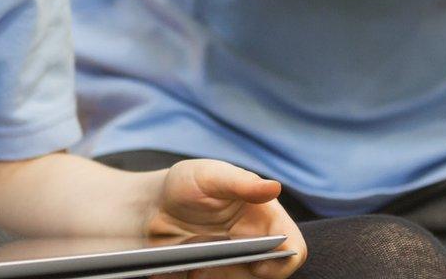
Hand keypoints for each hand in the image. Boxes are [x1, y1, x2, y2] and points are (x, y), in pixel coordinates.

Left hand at [145, 160, 305, 278]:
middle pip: (268, 274)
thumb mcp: (210, 176)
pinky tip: (182, 269)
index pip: (292, 248)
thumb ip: (241, 183)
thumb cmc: (188, 183)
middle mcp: (254, 244)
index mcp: (265, 218)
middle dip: (240, 275)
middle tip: (209, 267)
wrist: (152, 206)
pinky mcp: (213, 276)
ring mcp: (234, 264)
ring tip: (193, 267)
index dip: (283, 262)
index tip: (258, 266)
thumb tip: (274, 187)